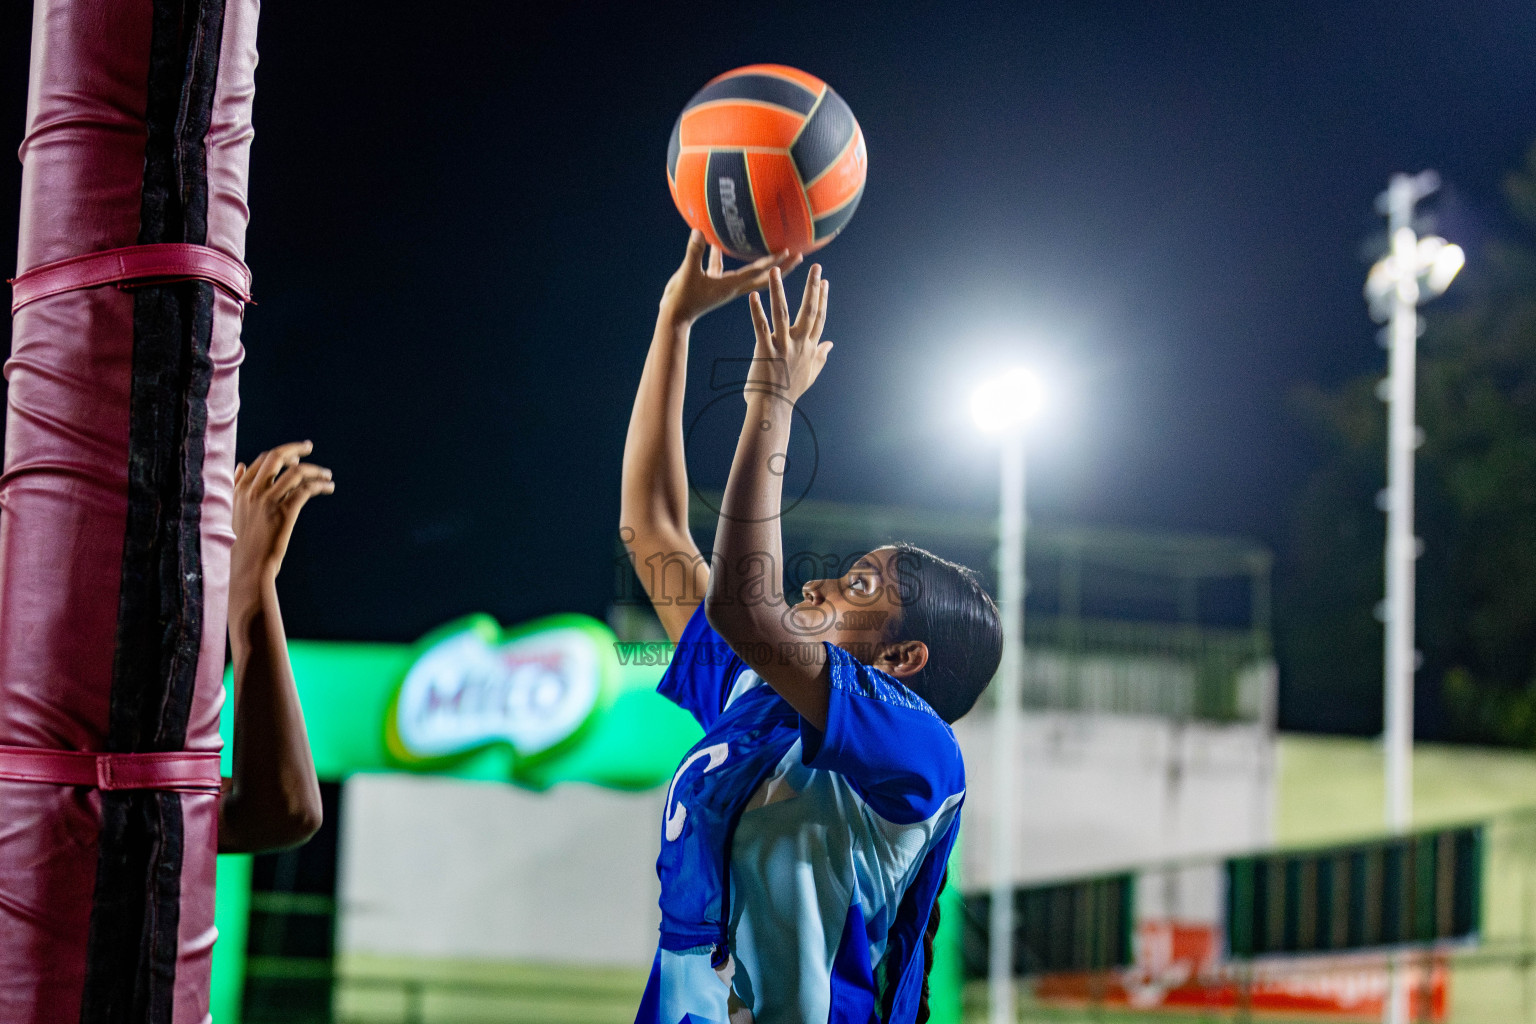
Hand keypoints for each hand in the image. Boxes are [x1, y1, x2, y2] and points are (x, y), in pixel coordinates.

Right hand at [230, 441, 334, 604]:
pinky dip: (320, 485)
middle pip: (276, 458)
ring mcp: (268, 501)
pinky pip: (306, 490)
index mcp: (240, 489)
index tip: (296, 455)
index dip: (282, 453)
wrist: (249, 566)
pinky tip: (328, 488)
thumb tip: (240, 464)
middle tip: (309, 447)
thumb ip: (238, 486)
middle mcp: (253, 491)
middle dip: (295, 449)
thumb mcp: (235, 510)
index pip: (263, 459)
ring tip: (327, 475)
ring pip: (296, 472)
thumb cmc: (244, 541)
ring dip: (315, 470)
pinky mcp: (284, 513)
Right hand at [659, 229, 801, 323]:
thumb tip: (699, 232)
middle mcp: (733, 287)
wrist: (674, 318)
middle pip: (764, 276)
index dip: (773, 262)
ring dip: (760, 262)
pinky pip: (720, 267)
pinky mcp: (713, 284)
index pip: (757, 272)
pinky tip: (717, 242)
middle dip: (782, 267)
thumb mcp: (687, 274)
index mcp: (731, 286)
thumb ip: (694, 253)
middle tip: (799, 255)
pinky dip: (720, 254)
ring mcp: (724, 286)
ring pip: (747, 272)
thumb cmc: (682, 299)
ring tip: (771, 249)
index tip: (789, 252)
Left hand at [747, 263, 830, 401]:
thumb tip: (830, 344)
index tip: (824, 281)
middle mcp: (799, 344)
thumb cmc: (789, 393)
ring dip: (779, 290)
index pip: (819, 318)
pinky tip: (754, 296)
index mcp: (810, 348)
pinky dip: (757, 311)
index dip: (822, 299)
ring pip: (782, 314)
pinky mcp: (765, 351)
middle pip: (808, 311)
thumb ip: (821, 356)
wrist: (773, 409)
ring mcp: (783, 347)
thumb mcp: (811, 374)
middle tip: (815, 266)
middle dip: (812, 287)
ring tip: (775, 271)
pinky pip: (760, 327)